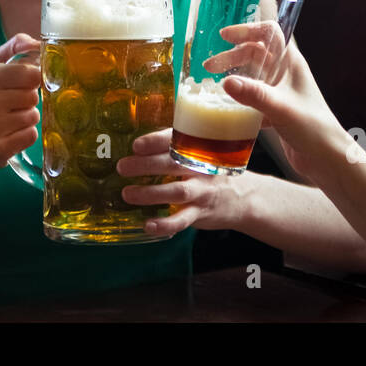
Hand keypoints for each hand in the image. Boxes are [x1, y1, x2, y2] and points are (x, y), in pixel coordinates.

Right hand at [0, 34, 41, 169]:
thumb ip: (14, 47)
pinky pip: (30, 136)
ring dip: (27, 118)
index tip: (25, 83)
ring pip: (33, 117)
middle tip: (14, 104)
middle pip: (32, 96)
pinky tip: (11, 134)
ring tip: (10, 119)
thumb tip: (36, 43)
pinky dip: (26, 135)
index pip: (29, 74)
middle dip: (28, 100)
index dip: (33, 79)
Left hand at [115, 128, 243, 236]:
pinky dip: (165, 224)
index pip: (176, 140)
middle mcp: (201, 168)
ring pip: (176, 192)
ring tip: (127, 194)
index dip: (155, 141)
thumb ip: (175, 147)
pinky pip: (182, 220)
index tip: (136, 145)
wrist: (244, 197)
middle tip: (122, 167)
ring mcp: (202, 191)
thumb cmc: (211, 171)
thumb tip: (135, 146)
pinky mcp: (201, 213)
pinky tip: (148, 225)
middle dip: (145, 165)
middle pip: (172, 164)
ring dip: (150, 193)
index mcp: (198, 148)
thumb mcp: (200, 153)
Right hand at [220, 43, 348, 186]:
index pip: (270, 33)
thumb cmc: (313, 128)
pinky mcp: (275, 110)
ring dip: (233, 76)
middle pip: (255, 54)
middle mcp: (285, 74)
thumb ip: (254, 94)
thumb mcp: (281, 108)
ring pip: (252, 76)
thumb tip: (226, 82)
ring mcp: (280, 92)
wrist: (327, 159)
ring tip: (213, 85)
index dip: (248, 30)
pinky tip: (226, 107)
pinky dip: (239, 99)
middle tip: (209, 67)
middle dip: (232, 56)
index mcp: (291, 63)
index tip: (225, 36)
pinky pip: (252, 98)